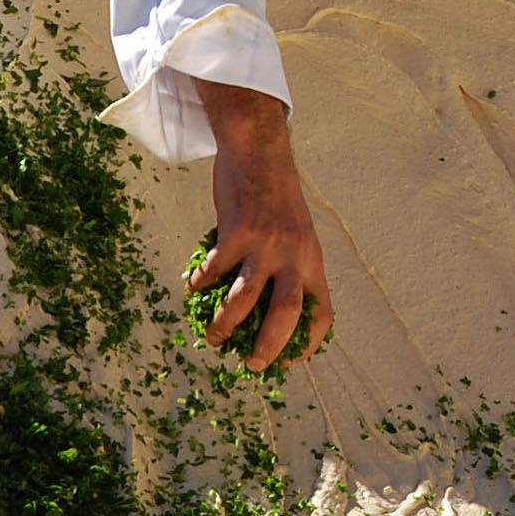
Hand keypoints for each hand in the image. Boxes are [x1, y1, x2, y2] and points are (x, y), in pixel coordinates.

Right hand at [186, 81, 331, 370]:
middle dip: (269, 348)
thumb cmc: (276, 195)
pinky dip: (201, 285)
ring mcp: (265, 243)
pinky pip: (215, 270)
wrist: (259, 151)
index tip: (290, 362)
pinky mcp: (236, 231)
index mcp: (313, 259)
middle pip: (286, 315)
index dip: (309, 344)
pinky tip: (192, 289)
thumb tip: (268, 309)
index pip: (322, 313)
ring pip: (245, 300)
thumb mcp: (297, 231)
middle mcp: (294, 255)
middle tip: (253, 365)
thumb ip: (289, 265)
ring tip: (214, 339)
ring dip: (226, 325)